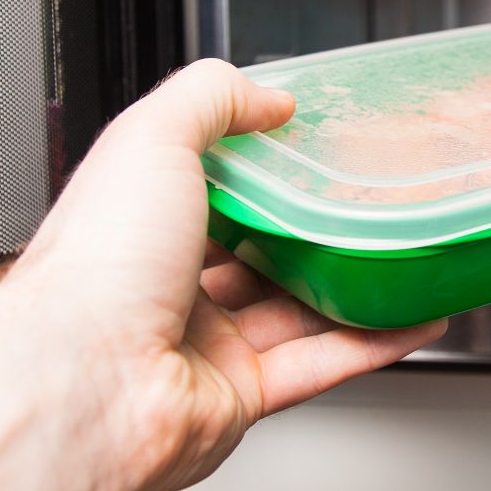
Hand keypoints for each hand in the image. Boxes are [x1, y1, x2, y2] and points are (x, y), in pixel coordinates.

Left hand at [7, 59, 445, 490]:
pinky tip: (408, 319)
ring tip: (401, 259)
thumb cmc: (93, 268)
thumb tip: (270, 94)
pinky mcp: (237, 396)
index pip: (202, 185)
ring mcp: (201, 344)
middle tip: (361, 207)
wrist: (82, 385)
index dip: (253, 166)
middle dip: (308, 233)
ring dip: (351, 288)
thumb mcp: (151, 136)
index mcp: (137, 222)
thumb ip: (212, 97)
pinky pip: (318, 365)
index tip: (306, 144)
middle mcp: (164, 284)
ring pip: (293, 311)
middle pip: (254, 253)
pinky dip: (370, 343)